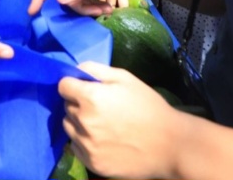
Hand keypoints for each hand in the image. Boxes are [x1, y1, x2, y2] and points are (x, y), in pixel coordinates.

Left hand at [60, 62, 183, 178]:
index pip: (63, 86)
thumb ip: (96, 69)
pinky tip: (103, 140)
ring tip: (101, 125)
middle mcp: (83, 121)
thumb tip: (76, 70)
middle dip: (78, 104)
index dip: (73, 85)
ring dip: (78, 123)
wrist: (169, 145)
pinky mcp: (91, 163)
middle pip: (67, 107)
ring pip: (69, 127)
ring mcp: (86, 145)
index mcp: (90, 97)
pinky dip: (84, 142)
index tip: (84, 88)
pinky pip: (76, 147)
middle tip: (100, 107)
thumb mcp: (125, 78)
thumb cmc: (149, 107)